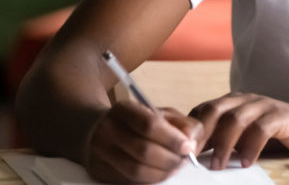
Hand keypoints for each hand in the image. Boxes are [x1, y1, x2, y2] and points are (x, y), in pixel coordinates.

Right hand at [84, 101, 203, 182]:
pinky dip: (148, 180)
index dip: (172, 139)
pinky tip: (159, 174)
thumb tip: (192, 142)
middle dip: (170, 159)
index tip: (188, 147)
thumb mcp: (160, 113)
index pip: (149, 125)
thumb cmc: (138, 120)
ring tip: (175, 168)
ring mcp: (100, 153)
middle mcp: (107, 130)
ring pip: (135, 170)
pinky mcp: (99, 171)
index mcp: (124, 110)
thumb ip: (181, 123)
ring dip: (161, 173)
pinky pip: (128, 181)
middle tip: (184, 161)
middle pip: (143, 151)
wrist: (96, 128)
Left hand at [189, 93, 288, 168]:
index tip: (181, 152)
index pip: (203, 110)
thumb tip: (194, 157)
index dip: (189, 130)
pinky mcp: (281, 116)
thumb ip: (223, 140)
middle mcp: (246, 99)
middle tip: (192, 157)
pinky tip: (245, 162)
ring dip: (223, 144)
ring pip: (235, 118)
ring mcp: (264, 105)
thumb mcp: (244, 136)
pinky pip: (261, 129)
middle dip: (201, 134)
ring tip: (216, 166)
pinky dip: (250, 147)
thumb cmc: (276, 135)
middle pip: (215, 109)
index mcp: (234, 102)